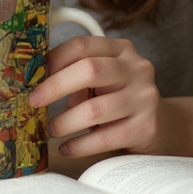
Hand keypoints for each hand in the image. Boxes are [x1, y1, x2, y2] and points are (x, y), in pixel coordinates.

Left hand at [28, 36, 163, 157]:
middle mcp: (137, 68)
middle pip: (90, 70)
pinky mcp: (146, 127)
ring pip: (95, 109)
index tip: (33, 76)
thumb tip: (39, 86)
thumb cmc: (117, 98)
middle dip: (55, 87)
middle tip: (34, 102)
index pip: (83, 45)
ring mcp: (145, 97)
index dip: (54, 59)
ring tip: (52, 129)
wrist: (159, 126)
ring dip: (65, 122)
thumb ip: (76, 76)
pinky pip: (105, 137)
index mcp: (121, 50)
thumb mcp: (101, 81)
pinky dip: (80, 145)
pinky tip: (67, 148)